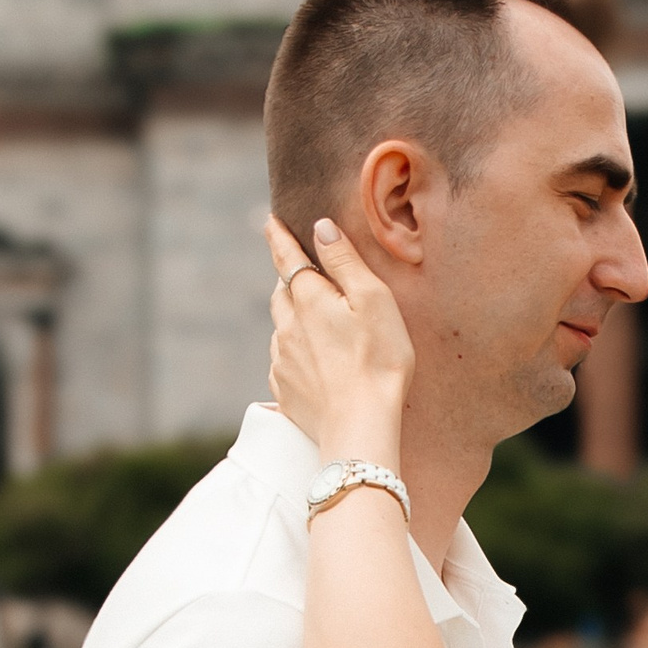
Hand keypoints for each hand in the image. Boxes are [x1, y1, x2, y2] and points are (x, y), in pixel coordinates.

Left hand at [268, 214, 413, 456]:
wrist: (359, 425)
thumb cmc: (377, 360)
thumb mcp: (373, 300)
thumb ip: (344, 261)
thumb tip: (321, 228)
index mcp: (309, 299)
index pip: (287, 259)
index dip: (278, 238)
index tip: (269, 221)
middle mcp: (288, 326)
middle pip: (281, 292)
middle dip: (288, 279)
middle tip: (298, 271)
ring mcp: (283, 360)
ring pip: (281, 327)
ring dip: (292, 317)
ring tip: (313, 321)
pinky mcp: (284, 390)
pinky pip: (283, 361)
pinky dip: (293, 352)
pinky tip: (311, 361)